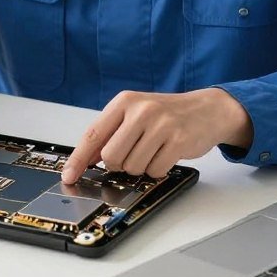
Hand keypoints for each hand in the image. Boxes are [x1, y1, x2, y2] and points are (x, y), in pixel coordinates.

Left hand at [61, 87, 252, 183]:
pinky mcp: (179, 140)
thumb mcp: (135, 113)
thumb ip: (111, 132)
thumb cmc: (166, 114)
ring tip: (153, 150)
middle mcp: (141, 110)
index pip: (93, 134)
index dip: (79, 158)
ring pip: (133, 166)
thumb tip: (87, 160)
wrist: (207, 109)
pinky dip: (158, 169)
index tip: (69, 175)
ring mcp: (161, 125)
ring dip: (141, 167)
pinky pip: (156, 170)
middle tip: (132, 154)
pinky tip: (166, 154)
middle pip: (112, 156)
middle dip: (119, 164)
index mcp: (124, 102)